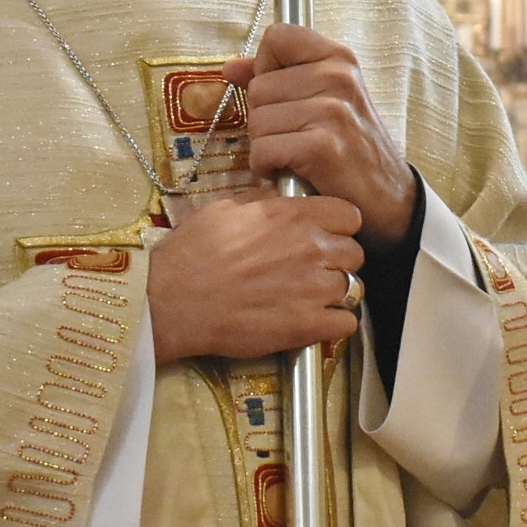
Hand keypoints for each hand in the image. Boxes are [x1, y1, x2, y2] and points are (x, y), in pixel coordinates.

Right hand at [146, 189, 362, 361]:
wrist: (171, 301)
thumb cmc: (191, 254)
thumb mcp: (226, 209)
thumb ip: (263, 203)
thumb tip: (278, 199)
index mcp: (295, 216)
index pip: (350, 215)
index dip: (338, 227)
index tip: (325, 236)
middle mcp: (312, 248)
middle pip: (355, 253)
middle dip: (338, 261)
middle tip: (313, 270)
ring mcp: (314, 289)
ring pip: (353, 288)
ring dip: (335, 293)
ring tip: (309, 298)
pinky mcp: (308, 326)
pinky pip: (346, 323)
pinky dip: (335, 324)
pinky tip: (314, 322)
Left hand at [221, 24, 417, 241]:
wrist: (389, 199)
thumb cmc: (349, 148)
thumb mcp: (322, 100)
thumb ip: (276, 77)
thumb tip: (230, 67)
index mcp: (338, 57)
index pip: (277, 37)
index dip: (266, 68)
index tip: (284, 96)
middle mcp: (338, 76)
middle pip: (258, 87)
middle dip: (266, 119)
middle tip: (297, 137)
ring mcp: (332, 111)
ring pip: (257, 121)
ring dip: (267, 147)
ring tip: (296, 156)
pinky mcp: (321, 147)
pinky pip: (263, 150)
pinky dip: (269, 167)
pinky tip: (292, 172)